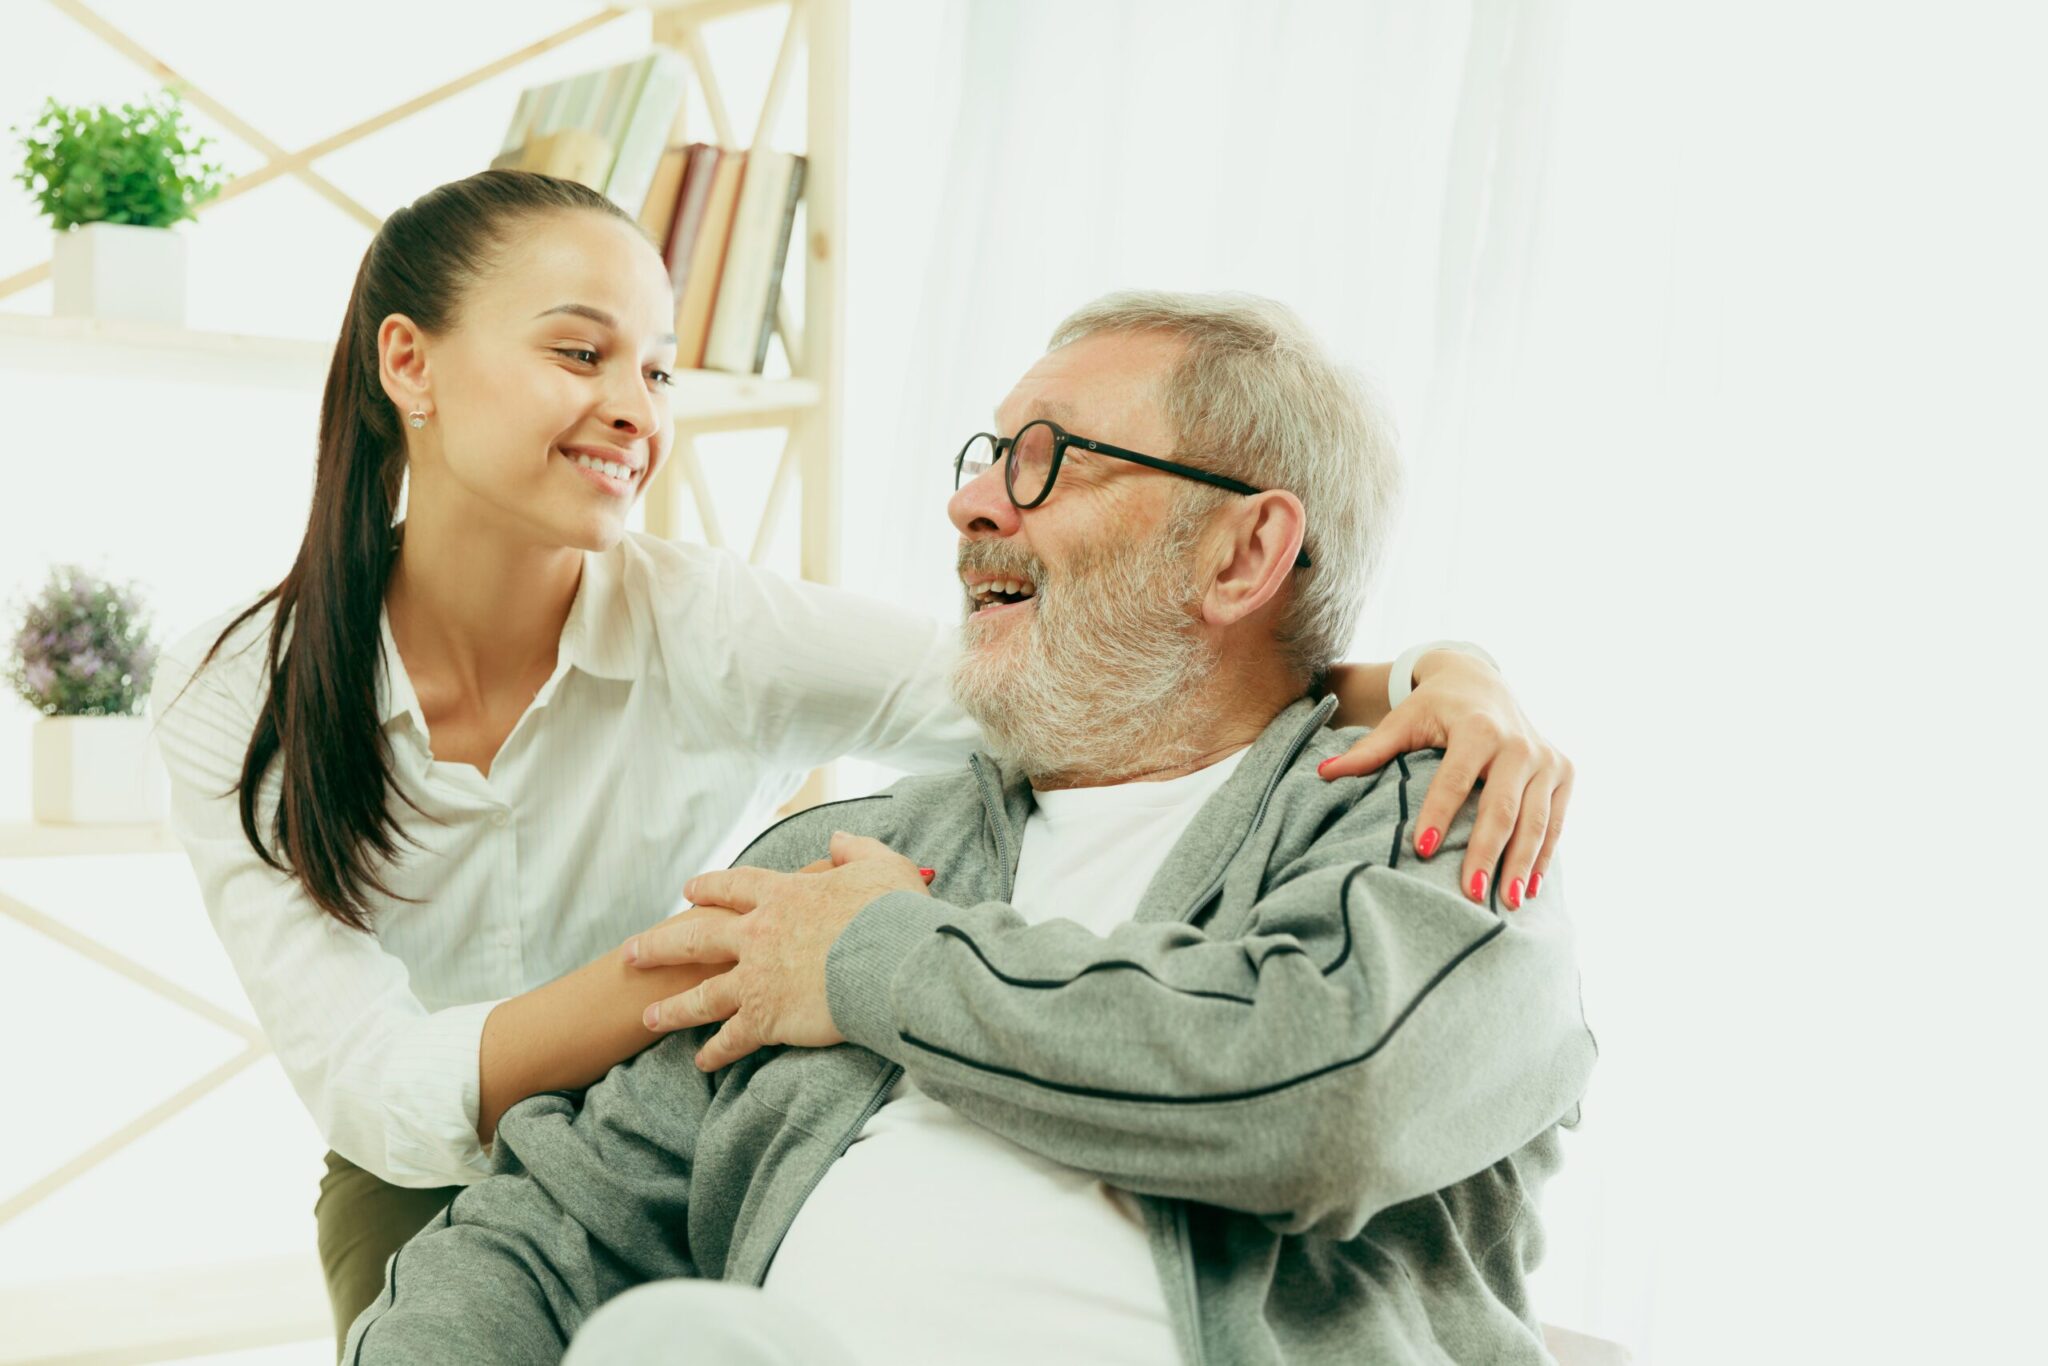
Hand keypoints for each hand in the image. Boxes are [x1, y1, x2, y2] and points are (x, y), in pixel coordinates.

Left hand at [624, 832, 929, 1070]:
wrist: (891, 962)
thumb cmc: (892, 913)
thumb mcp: (881, 866)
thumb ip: (856, 851)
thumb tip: (839, 840)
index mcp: (782, 895)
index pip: (734, 886)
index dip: (709, 887)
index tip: (688, 890)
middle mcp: (757, 935)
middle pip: (695, 939)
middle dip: (659, 946)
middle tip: (631, 953)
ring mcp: (756, 978)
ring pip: (701, 995)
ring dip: (673, 1008)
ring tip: (648, 1017)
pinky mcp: (765, 1017)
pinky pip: (731, 1039)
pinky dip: (716, 1052)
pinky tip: (702, 1061)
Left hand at [1317, 650, 1572, 908]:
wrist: (1482, 680)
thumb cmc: (1436, 707)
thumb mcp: (1403, 720)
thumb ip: (1369, 750)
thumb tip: (1322, 774)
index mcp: (1477, 728)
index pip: (1454, 778)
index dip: (1439, 814)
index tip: (1422, 850)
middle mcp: (1518, 743)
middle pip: (1502, 806)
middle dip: (1487, 852)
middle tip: (1471, 893)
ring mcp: (1546, 758)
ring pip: (1536, 819)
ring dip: (1522, 864)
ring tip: (1508, 903)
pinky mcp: (1564, 770)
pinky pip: (1557, 820)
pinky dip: (1544, 855)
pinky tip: (1530, 886)